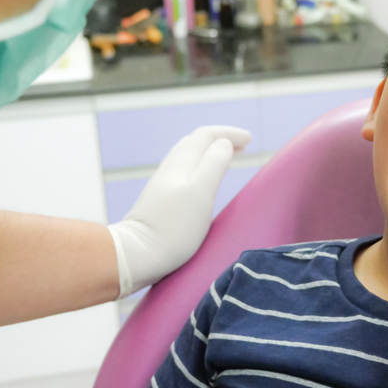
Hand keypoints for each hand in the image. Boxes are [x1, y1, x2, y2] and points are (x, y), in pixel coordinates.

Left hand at [108, 126, 251, 298]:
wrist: (138, 254)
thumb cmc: (174, 226)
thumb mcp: (201, 192)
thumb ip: (214, 163)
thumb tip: (224, 144)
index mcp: (182, 163)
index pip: (206, 135)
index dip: (229, 133)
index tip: (250, 140)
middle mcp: (170, 169)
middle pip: (195, 143)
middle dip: (220, 140)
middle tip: (243, 147)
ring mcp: (162, 184)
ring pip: (188, 157)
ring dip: (210, 153)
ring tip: (227, 159)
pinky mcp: (159, 201)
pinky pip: (183, 172)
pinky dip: (200, 168)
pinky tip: (204, 182)